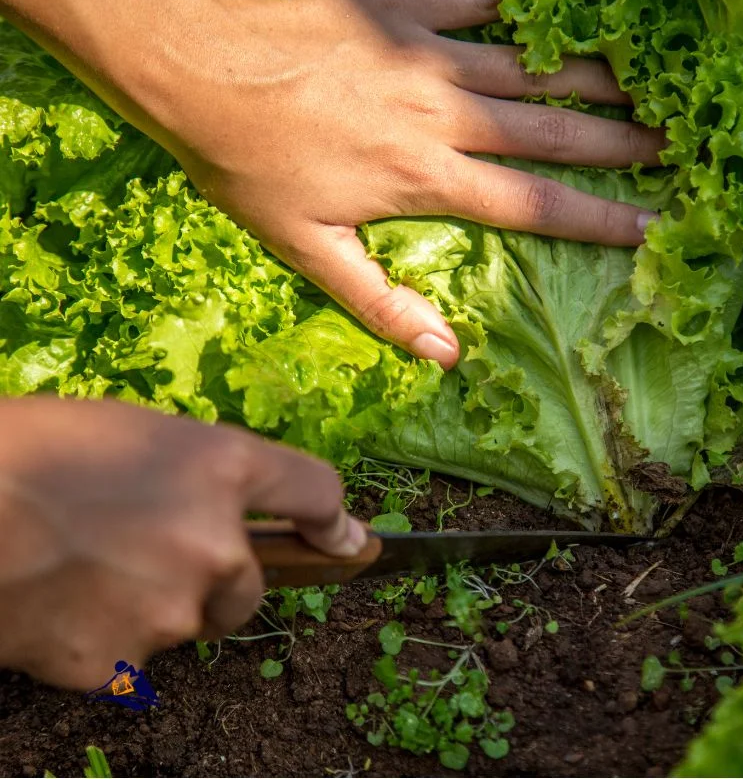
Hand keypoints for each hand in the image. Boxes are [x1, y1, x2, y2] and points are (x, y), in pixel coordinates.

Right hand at [0, 396, 365, 689]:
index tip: (347, 542)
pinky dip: (106, 642)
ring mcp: (172, 610)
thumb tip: (233, 513)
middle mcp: (216, 543)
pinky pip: (132, 661)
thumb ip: (202, 474)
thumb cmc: (38, 450)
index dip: (334, 522)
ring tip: (89, 573)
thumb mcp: (137, 434)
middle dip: (217, 580)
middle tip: (149, 555)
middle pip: (250, 585)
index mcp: (221, 468)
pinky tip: (63, 608)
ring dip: (159, 608)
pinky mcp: (121, 665)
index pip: (316, 493)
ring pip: (190, 623)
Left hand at [1, 0, 662, 367]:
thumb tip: (444, 356)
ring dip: (595, 75)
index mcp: (427, 179)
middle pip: (551, 132)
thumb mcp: (307, 252)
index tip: (652, 225)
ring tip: (650, 82)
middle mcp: (444, 115)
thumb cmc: (250, 167)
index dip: (598, 218)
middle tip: (675, 143)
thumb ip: (382, 304)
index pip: (533, 206)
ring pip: (532, 67)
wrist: (198, 70)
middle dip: (618, 142)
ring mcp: (427, 54)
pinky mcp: (404, 5)